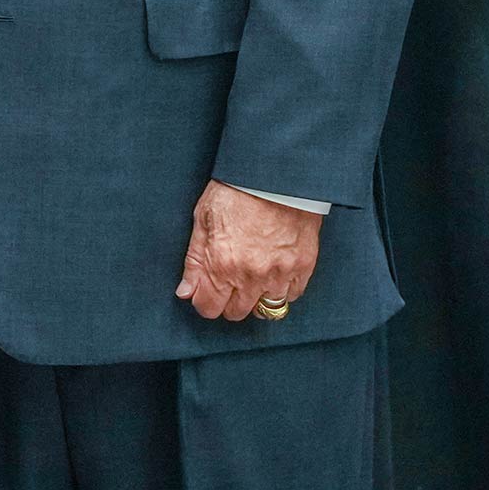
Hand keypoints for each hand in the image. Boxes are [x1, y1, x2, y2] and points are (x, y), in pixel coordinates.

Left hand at [176, 179, 322, 321]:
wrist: (275, 176)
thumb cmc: (235, 192)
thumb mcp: (202, 220)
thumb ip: (194, 261)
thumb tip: (185, 292)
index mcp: (221, 264)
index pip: (209, 308)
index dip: (203, 301)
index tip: (204, 291)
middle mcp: (251, 276)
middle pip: (236, 313)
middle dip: (227, 301)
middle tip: (226, 283)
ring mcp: (279, 274)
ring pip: (266, 310)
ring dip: (255, 299)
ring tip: (250, 280)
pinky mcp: (303, 268)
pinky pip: (291, 296)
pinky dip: (281, 291)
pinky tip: (272, 275)